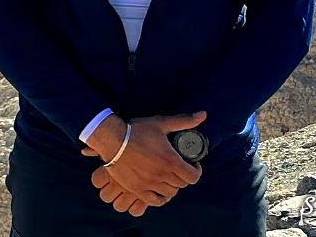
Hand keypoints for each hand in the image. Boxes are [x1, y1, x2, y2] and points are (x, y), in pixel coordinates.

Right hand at [80, 111, 206, 214]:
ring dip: (171, 185)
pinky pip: (156, 201)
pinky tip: (158, 187)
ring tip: (167, 176)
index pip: (193, 177)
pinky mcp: (138, 190)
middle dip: (182, 176)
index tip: (191, 164)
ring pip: (170, 193)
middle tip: (176, 167)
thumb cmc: (136, 130)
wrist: (112, 139)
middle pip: (181, 184)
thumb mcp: (160, 123)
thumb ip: (184, 121)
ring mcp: (150, 184)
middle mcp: (162, 175)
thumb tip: (203, 114)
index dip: (196, 171)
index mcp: (170, 161)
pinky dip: (160, 197)